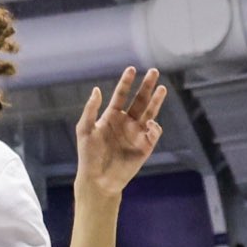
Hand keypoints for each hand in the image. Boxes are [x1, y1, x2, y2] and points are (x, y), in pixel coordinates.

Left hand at [75, 66, 165, 201]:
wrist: (98, 178)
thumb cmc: (88, 154)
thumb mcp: (85, 128)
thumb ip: (91, 109)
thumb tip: (97, 89)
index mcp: (111, 116)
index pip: (121, 95)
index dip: (126, 82)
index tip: (131, 69)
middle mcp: (126, 122)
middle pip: (139, 100)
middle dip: (146, 86)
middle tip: (153, 71)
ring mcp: (137, 133)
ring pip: (150, 113)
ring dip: (156, 101)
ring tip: (162, 88)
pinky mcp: (145, 146)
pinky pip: (154, 133)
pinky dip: (155, 126)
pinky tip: (150, 122)